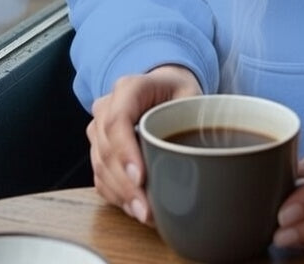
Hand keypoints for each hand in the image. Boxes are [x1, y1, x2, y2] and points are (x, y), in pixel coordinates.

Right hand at [87, 65, 201, 224]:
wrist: (161, 87)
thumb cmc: (177, 91)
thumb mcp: (192, 94)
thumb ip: (194, 117)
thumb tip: (206, 151)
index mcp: (130, 88)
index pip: (117, 120)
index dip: (125, 152)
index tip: (141, 178)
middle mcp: (107, 107)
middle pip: (106, 149)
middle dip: (125, 184)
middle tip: (146, 209)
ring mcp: (98, 129)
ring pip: (100, 167)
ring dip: (121, 195)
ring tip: (144, 214)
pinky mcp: (97, 149)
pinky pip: (99, 177)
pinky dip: (116, 196)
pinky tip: (135, 207)